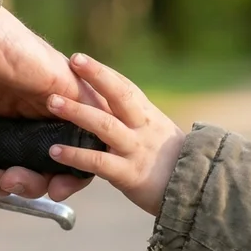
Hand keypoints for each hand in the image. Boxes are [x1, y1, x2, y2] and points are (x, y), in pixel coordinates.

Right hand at [0, 8, 102, 226]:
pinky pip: (94, 119)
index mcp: (1, 121)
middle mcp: (29, 112)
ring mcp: (51, 99)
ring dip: (60, 176)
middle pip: (50, 163)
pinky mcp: (67, 85)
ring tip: (36, 184)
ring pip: (72, 149)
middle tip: (8, 184)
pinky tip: (74, 167)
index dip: (13, 185)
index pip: (22, 164)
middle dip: (33, 186)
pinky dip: (90, 145)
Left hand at [44, 53, 184, 215]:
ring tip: (52, 102)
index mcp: (147, 116)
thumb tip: (106, 110)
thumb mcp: (155, 136)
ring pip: (105, 124)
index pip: (124, 87)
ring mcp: (136, 149)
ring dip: (77, 112)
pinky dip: (75, 155)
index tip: (79, 59)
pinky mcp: (130, 174)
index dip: (101, 72)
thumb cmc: (171, 164)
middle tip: (71, 62)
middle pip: (120, 94)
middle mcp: (142, 127)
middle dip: (96, 76)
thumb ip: (132, 123)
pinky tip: (54, 151)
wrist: (199, 192)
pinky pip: (99, 162)